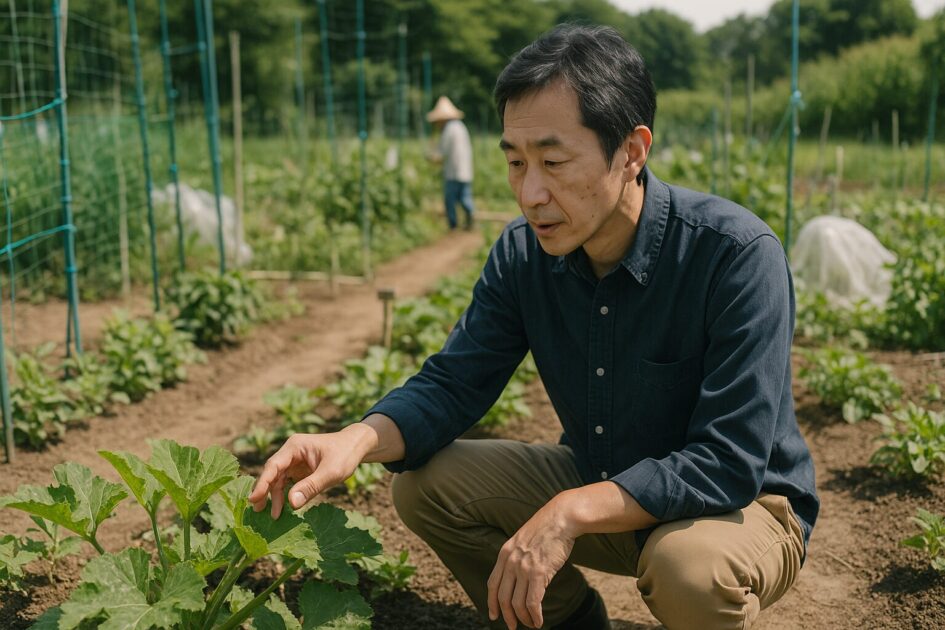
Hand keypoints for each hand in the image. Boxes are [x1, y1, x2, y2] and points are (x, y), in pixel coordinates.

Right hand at [248, 432, 364, 518]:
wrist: (356, 446)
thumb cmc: (345, 454)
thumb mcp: (331, 472)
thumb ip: (311, 486)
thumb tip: (291, 503)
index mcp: (294, 447)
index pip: (273, 466)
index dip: (262, 483)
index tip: (254, 499)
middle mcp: (290, 452)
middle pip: (272, 474)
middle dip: (265, 492)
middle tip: (258, 511)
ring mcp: (294, 461)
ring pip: (278, 480)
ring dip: (276, 497)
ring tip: (275, 516)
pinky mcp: (299, 470)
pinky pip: (287, 483)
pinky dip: (285, 495)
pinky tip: (284, 509)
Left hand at [487, 500, 575, 628]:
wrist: (561, 518)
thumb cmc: (547, 529)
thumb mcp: (523, 540)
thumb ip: (517, 557)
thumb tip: (517, 577)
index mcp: (505, 554)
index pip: (492, 584)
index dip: (492, 603)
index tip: (494, 615)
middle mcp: (511, 562)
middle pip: (503, 598)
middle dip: (507, 616)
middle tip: (513, 626)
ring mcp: (524, 568)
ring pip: (518, 603)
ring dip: (524, 619)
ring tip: (531, 624)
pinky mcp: (539, 572)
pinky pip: (533, 602)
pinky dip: (535, 616)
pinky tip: (539, 621)